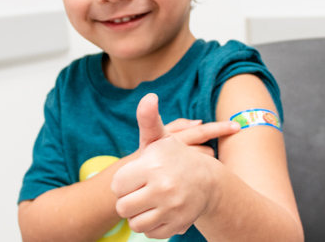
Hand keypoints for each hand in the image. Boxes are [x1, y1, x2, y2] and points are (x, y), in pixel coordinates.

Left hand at [111, 93, 239, 238]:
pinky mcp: (178, 225)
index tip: (136, 177)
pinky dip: (153, 225)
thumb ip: (149, 119)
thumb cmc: (175, 158)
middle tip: (141, 191)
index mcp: (153, 167)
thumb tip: (149, 97)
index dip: (124, 182)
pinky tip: (160, 212)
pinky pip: (150, 233)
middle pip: (123, 207)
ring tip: (149, 202)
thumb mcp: (161, 138)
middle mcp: (163, 188)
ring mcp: (172, 209)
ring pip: (136, 223)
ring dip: (140, 214)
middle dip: (130, 200)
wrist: (207, 181)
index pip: (118, 186)